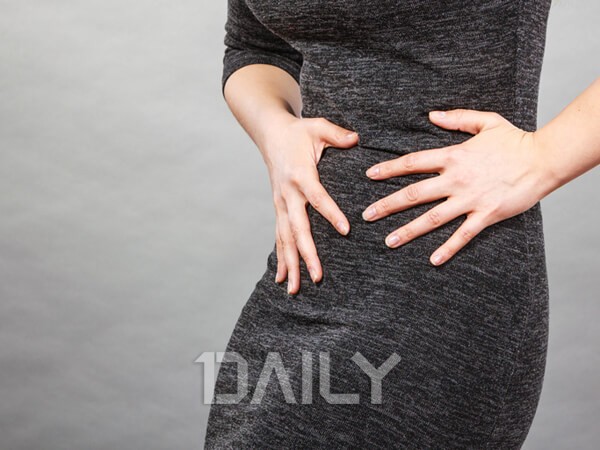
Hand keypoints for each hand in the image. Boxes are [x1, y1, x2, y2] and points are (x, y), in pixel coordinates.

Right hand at [262, 115, 358, 293]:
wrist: (270, 134)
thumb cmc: (298, 131)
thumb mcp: (318, 127)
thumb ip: (338, 134)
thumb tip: (356, 139)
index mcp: (300, 174)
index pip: (317, 197)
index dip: (331, 213)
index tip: (345, 230)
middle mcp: (288, 194)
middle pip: (297, 228)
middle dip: (307, 254)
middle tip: (318, 276)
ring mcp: (280, 204)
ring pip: (285, 239)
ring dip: (290, 265)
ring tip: (294, 289)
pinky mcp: (278, 209)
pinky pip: (279, 237)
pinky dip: (281, 258)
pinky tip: (282, 279)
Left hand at [361, 109, 552, 265]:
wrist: (544, 159)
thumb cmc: (515, 140)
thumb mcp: (485, 121)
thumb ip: (457, 119)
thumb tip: (432, 115)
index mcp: (453, 156)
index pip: (413, 163)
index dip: (389, 169)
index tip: (370, 175)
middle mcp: (456, 179)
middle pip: (414, 194)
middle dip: (387, 205)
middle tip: (366, 215)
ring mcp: (470, 199)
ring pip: (431, 218)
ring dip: (408, 231)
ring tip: (388, 241)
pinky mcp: (486, 215)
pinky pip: (462, 235)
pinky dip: (448, 248)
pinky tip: (433, 260)